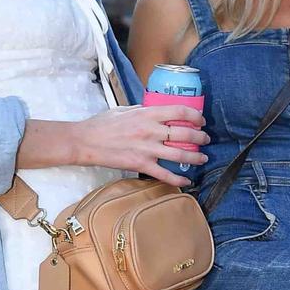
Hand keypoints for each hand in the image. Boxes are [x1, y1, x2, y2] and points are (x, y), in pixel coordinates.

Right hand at [73, 105, 210, 187]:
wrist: (84, 142)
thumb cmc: (102, 124)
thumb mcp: (124, 110)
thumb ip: (143, 110)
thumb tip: (158, 110)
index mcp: (147, 114)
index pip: (180, 112)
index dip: (195, 116)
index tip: (201, 120)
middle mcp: (150, 131)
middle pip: (185, 134)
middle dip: (200, 137)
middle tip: (205, 139)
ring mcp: (147, 149)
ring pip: (180, 155)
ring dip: (196, 157)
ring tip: (203, 157)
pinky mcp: (141, 165)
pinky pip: (165, 174)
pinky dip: (179, 179)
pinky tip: (187, 180)